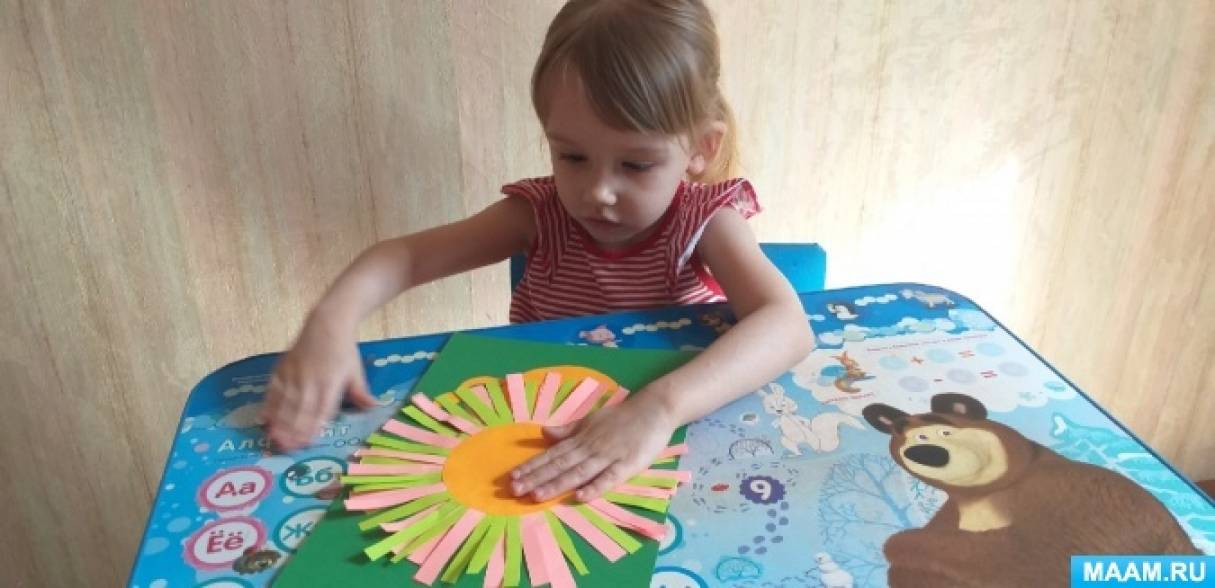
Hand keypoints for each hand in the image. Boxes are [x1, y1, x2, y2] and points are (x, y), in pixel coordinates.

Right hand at [263, 316, 375, 449]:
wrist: (327, 323)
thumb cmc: (344, 351)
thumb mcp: (355, 371)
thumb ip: (361, 392)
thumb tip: (374, 408)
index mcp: (331, 383)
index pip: (322, 410)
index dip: (313, 427)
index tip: (307, 443)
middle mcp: (311, 380)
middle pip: (300, 410)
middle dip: (292, 430)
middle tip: (285, 448)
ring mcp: (294, 374)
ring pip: (285, 402)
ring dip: (279, 422)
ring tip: (274, 438)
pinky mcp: (282, 368)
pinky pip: (273, 389)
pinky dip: (268, 404)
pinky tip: (264, 419)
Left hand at [509, 393, 677, 502]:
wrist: (654, 408)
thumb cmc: (621, 417)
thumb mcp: (591, 420)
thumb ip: (569, 430)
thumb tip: (544, 432)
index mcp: (581, 438)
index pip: (552, 454)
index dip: (532, 465)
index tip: (512, 476)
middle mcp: (590, 447)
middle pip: (560, 465)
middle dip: (536, 477)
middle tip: (514, 489)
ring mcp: (608, 456)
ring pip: (578, 472)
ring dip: (557, 484)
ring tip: (536, 495)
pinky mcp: (627, 464)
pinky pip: (609, 478)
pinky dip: (595, 487)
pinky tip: (580, 496)